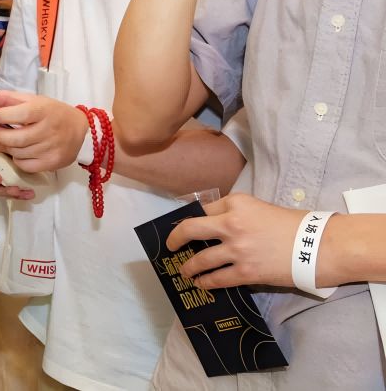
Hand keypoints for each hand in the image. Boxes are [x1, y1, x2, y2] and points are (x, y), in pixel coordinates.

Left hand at [0, 90, 88, 172]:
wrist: (80, 128)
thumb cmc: (51, 111)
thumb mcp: (32, 100)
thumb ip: (6, 98)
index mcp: (44, 110)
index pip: (19, 114)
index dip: (2, 116)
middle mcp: (50, 129)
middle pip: (14, 139)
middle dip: (1, 136)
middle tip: (0, 132)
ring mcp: (52, 148)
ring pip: (17, 153)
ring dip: (9, 148)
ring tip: (12, 141)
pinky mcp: (53, 162)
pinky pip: (25, 165)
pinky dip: (19, 159)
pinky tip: (22, 151)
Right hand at [0, 130, 35, 200]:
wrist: (34, 134)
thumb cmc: (14, 129)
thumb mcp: (5, 130)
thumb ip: (1, 137)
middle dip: (4, 190)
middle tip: (16, 190)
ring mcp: (7, 174)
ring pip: (5, 189)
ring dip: (15, 194)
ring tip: (28, 193)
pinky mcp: (19, 178)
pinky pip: (18, 189)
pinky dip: (23, 193)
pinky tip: (31, 192)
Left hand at [167, 193, 305, 288]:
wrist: (318, 247)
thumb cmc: (293, 225)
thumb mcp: (259, 208)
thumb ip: (236, 213)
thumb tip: (215, 223)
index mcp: (236, 204)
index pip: (203, 210)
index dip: (190, 219)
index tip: (181, 227)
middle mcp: (231, 224)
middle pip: (190, 230)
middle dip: (175, 239)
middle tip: (170, 246)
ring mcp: (236, 249)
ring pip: (200, 259)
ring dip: (189, 266)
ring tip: (184, 271)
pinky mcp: (245, 272)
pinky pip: (217, 279)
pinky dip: (206, 282)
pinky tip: (201, 283)